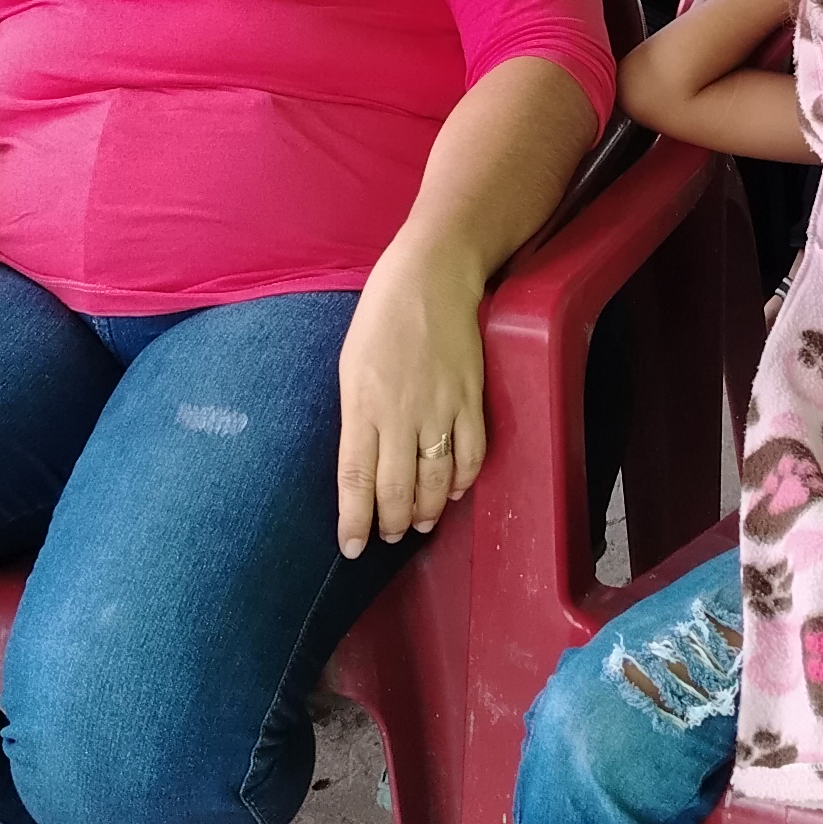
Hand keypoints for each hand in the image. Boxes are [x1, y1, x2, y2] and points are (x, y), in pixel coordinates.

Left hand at [335, 255, 487, 556]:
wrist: (431, 275)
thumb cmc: (380, 317)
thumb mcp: (351, 366)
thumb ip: (357, 416)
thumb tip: (364, 462)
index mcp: (361, 404)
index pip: (355, 478)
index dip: (353, 520)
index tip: (351, 548)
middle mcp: (399, 414)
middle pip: (396, 489)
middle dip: (391, 523)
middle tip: (389, 537)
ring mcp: (439, 408)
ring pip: (434, 480)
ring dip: (425, 510)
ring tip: (417, 524)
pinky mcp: (471, 399)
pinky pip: (471, 454)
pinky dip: (462, 480)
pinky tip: (451, 490)